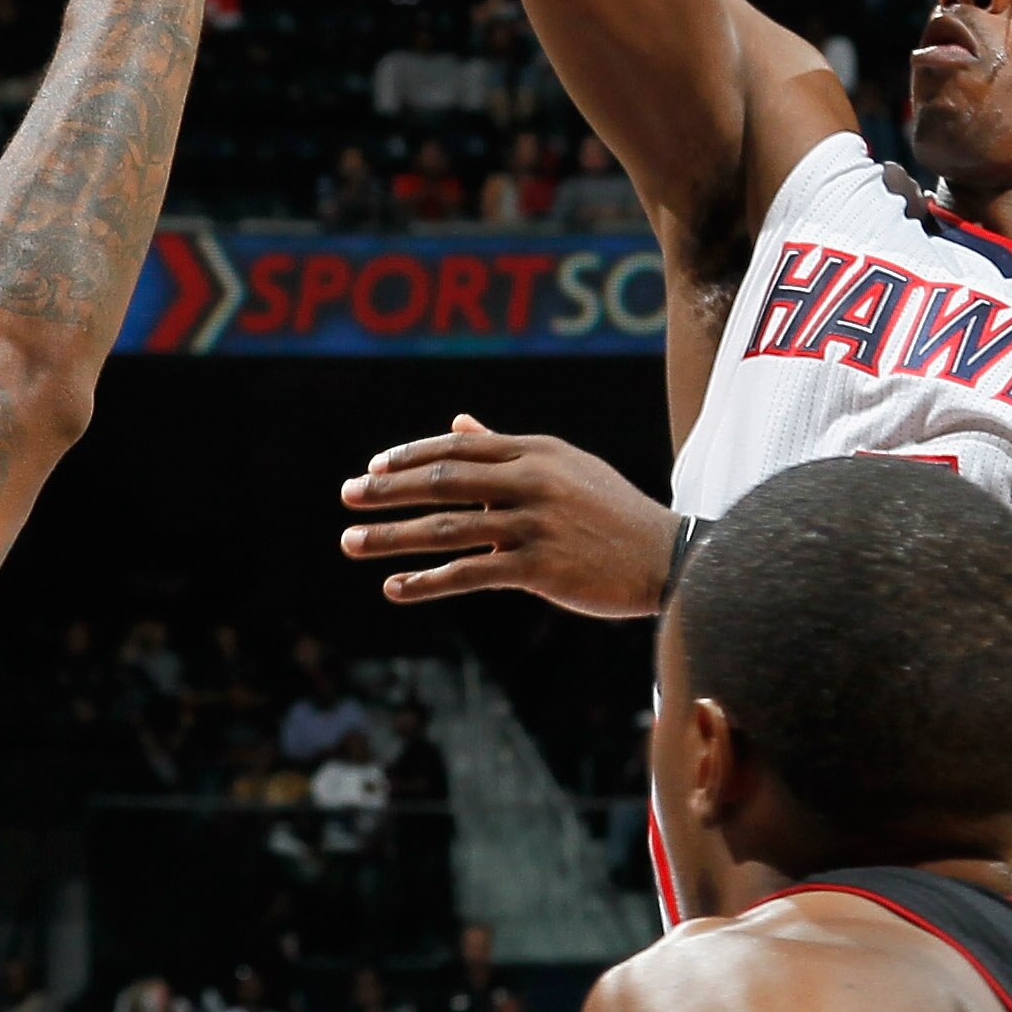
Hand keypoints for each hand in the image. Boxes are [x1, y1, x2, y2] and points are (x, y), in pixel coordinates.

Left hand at [341, 415, 673, 616]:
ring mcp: (533, 523)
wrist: (665, 555)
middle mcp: (531, 480)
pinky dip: (427, 581)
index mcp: (535, 451)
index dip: (410, 457)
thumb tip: (458, 424)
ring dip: (391, 537)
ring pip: (446, 528)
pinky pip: (469, 572)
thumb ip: (506, 447)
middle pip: (442, 481)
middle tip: (346, 497)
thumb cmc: (610, 511)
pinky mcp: (538, 567)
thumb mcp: (563, 466)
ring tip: (351, 543)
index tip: (372, 468)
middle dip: (386, 489)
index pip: (457, 448)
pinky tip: (395, 587)